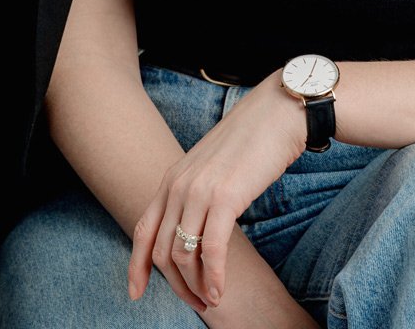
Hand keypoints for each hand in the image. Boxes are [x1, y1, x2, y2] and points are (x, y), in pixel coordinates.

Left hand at [128, 69, 305, 312]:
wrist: (278, 112)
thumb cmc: (251, 140)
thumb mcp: (211, 166)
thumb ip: (195, 192)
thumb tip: (194, 229)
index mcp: (172, 178)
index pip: (143, 230)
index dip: (136, 266)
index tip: (136, 293)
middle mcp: (178, 185)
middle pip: (162, 251)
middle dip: (177, 285)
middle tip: (196, 303)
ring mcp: (199, 190)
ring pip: (183, 255)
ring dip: (196, 286)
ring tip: (212, 300)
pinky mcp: (226, 196)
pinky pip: (212, 249)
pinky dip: (214, 276)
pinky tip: (221, 290)